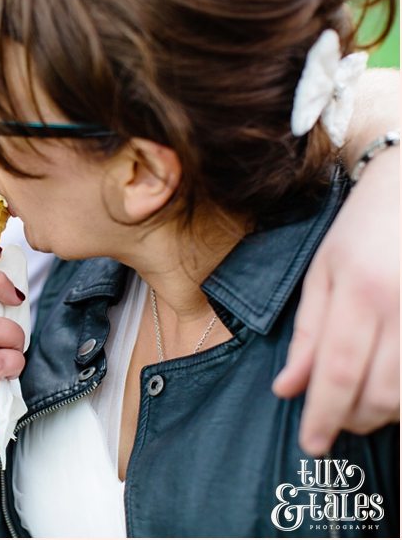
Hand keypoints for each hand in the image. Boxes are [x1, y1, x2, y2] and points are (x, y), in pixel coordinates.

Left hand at [274, 153, 399, 455]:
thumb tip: (287, 389)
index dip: (323, 415)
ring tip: (360, 410)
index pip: (337, 372)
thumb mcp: (321, 275)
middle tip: (334, 425)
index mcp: (361, 293)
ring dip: (383, 413)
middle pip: (379, 391)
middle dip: (353, 420)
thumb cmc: (361, 231)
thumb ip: (307, 335)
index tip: (311, 444)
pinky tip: (389, 392)